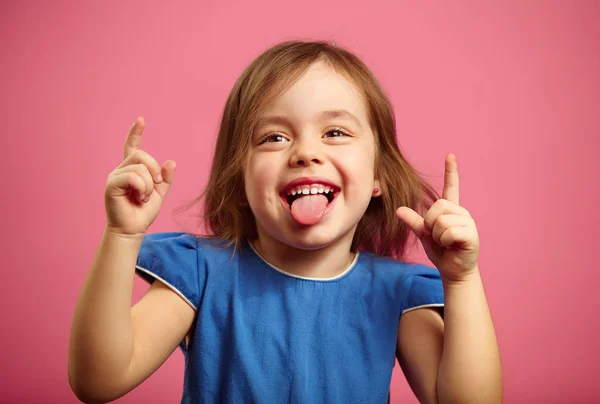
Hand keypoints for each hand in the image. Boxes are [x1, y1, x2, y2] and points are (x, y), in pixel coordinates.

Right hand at [104, 117, 175, 237]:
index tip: (141, 120)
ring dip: (149, 184)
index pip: (132, 147)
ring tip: (144, 197)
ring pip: (140, 167)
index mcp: (132, 170)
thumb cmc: (143, 212)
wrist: (132, 229)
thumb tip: (172, 161)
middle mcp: (122, 169)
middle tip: (155, 186)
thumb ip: (166, 178)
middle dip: (155, 170)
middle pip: (142, 155)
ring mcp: (115, 176)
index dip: (135, 133)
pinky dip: (142, 188)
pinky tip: (139, 198)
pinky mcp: (111, 185)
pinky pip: (132, 177)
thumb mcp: (160, 193)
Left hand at [396, 154, 478, 281]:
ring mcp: (468, 222)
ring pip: (442, 220)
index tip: (450, 156)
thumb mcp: (424, 234)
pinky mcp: (472, 234)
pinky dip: (445, 241)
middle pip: (438, 205)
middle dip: (431, 223)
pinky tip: (452, 246)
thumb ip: (414, 221)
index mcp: (451, 210)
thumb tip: (398, 210)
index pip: (451, 187)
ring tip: (446, 242)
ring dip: (438, 235)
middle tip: (437, 236)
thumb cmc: (442, 252)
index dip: (451, 172)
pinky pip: (449, 231)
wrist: (453, 271)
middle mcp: (461, 212)